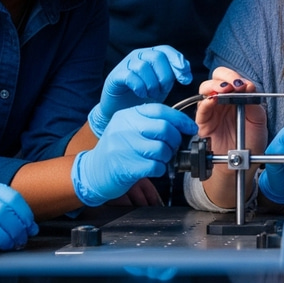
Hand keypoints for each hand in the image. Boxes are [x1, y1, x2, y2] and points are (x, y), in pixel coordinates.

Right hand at [73, 104, 197, 205]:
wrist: (92, 172)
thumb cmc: (118, 150)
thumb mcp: (129, 128)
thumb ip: (151, 123)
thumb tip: (182, 125)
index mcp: (128, 115)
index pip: (161, 111)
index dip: (181, 120)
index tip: (191, 128)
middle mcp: (124, 128)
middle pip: (165, 129)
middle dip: (175, 140)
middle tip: (172, 147)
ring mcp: (124, 147)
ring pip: (162, 149)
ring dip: (167, 157)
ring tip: (159, 159)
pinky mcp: (126, 167)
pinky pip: (156, 166)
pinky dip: (159, 169)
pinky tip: (151, 169)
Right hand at [89, 46, 191, 136]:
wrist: (123, 110)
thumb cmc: (145, 95)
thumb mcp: (164, 84)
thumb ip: (174, 76)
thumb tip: (187, 76)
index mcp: (153, 55)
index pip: (167, 50)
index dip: (178, 62)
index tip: (185, 79)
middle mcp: (139, 56)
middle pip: (157, 57)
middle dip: (165, 76)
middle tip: (164, 90)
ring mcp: (126, 64)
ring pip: (143, 66)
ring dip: (152, 83)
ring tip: (152, 94)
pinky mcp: (116, 75)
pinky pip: (130, 76)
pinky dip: (139, 87)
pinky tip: (142, 94)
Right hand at [195, 70, 266, 155]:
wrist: (243, 162)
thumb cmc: (252, 141)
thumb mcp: (259, 120)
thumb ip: (254, 102)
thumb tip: (249, 85)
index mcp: (238, 96)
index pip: (232, 79)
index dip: (236, 78)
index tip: (243, 85)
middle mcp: (224, 100)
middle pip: (217, 78)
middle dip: (225, 78)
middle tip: (233, 85)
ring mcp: (213, 109)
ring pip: (206, 89)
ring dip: (214, 86)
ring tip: (224, 90)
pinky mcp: (204, 122)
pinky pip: (201, 108)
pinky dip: (206, 102)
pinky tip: (212, 100)